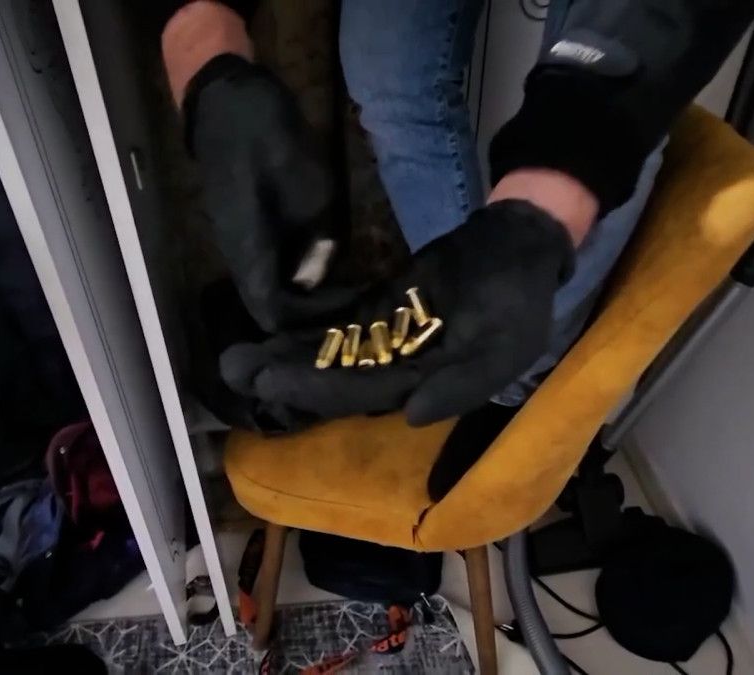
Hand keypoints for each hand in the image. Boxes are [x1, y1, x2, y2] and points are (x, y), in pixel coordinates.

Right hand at [181, 53, 351, 330]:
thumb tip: (314, 281)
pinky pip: (263, 262)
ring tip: (338, 278)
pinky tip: (317, 252)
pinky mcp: (238, 225)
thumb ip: (317, 244)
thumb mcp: (313, 193)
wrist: (229, 103)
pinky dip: (290, 267)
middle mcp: (234, 255)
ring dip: (299, 288)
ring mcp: (232, 240)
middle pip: (266, 304)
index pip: (273, 312)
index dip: (310, 316)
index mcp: (248, 252)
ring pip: (264, 284)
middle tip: (346, 295)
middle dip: (307, 308)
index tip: (345, 300)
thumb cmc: (272, 143)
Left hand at [220, 200, 574, 425]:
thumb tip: (411, 416)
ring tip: (235, 355)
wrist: (519, 243)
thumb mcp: (509, 344)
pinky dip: (305, 328)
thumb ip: (464, 384)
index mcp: (428, 386)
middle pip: (333, 377)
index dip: (315, 388)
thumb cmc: (520, 297)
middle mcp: (401, 371)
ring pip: (329, 353)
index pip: (362, 393)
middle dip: (285, 375)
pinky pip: (338, 323)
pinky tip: (268, 328)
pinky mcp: (382, 309)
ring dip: (285, 355)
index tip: (268, 379)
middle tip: (233, 368)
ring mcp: (388, 339)